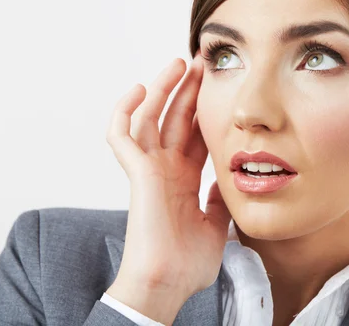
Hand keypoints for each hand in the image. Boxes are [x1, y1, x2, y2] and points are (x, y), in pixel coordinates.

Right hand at [104, 55, 230, 324]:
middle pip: (176, 118)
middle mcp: (166, 169)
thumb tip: (227, 181)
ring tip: (179, 63)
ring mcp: (149, 169)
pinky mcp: (136, 173)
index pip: (195, 134)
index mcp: (184, 178)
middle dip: (188, 90)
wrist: (169, 284)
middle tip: (202, 64)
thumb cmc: (188, 263)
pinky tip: (140, 90)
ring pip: (150, 117)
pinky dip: (125, 110)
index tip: (219, 87)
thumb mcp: (217, 223)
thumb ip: (219, 199)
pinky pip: (121, 135)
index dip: (205, 110)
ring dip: (163, 89)